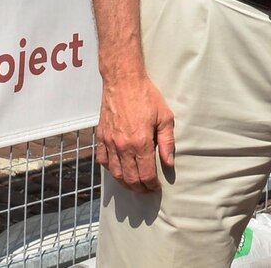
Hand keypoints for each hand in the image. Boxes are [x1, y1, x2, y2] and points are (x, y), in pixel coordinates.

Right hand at [95, 71, 175, 191]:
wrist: (123, 80)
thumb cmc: (146, 96)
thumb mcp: (165, 117)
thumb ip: (167, 142)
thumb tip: (169, 162)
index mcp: (140, 142)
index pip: (146, 174)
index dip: (152, 185)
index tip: (156, 187)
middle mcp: (123, 146)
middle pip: (130, 178)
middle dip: (140, 188)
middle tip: (146, 189)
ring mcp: (110, 142)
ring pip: (115, 173)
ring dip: (125, 182)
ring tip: (133, 184)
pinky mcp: (101, 136)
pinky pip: (102, 160)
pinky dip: (110, 169)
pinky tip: (117, 170)